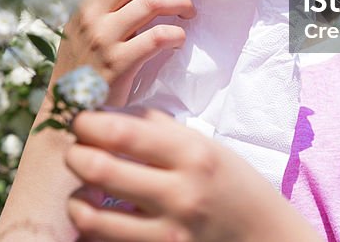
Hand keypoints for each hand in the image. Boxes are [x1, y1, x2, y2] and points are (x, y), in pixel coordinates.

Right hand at [51, 0, 195, 107]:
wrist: (70, 110)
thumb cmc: (85, 63)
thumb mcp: (85, 24)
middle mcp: (89, 13)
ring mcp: (103, 38)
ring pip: (152, 2)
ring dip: (180, 2)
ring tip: (188, 10)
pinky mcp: (119, 63)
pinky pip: (159, 37)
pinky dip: (177, 34)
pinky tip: (178, 39)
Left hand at [64, 108, 322, 241]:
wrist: (264, 237)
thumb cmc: (230, 184)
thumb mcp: (204, 145)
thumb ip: (157, 127)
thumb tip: (106, 111)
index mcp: (192, 154)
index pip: (121, 131)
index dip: (88, 122)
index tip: (82, 119)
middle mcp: (179, 194)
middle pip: (97, 168)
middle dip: (75, 154)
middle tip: (77, 150)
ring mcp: (168, 234)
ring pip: (89, 217)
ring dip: (76, 198)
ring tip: (84, 188)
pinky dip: (92, 228)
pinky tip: (100, 216)